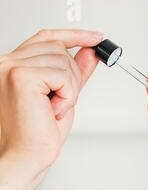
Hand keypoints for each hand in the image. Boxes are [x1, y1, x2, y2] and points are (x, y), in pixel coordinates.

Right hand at [0, 28, 102, 172]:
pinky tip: (54, 109)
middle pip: (59, 48)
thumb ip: (76, 71)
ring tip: (55, 107)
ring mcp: (11, 66)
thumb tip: (90, 52)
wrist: (29, 154)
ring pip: (63, 61)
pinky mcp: (21, 76)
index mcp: (14, 63)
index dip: (74, 34)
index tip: (97, 37)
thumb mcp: (64, 94)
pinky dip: (68, 95)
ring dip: (70, 89)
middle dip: (72, 76)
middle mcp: (8, 61)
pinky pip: (63, 75)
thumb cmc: (40, 131)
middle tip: (62, 101)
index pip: (46, 36)